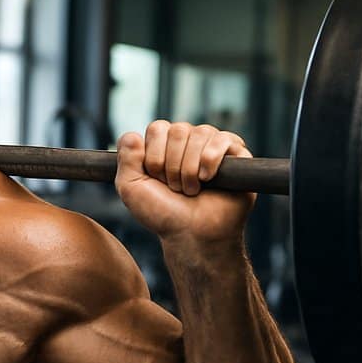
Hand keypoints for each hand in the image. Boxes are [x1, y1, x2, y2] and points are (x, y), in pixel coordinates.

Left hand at [114, 121, 256, 244]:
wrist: (192, 234)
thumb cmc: (162, 213)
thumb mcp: (131, 188)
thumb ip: (125, 159)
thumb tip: (131, 134)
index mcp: (163, 145)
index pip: (157, 128)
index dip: (154, 157)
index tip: (157, 180)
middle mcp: (188, 141)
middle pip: (178, 130)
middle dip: (172, 166)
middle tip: (175, 188)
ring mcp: (212, 145)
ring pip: (199, 134)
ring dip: (190, 169)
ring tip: (192, 190)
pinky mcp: (236, 153)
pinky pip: (222, 139)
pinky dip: (211, 160)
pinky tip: (208, 179)